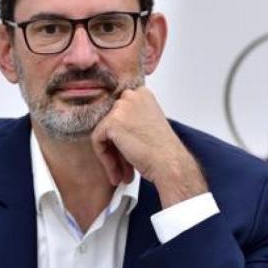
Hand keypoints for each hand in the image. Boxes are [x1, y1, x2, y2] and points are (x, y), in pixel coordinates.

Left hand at [90, 86, 207, 206]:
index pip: (119, 111)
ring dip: (112, 155)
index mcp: (142, 94)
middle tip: (124, 166)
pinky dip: (105, 158)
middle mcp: (131, 96)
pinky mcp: (111, 122)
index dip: (120, 134)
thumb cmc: (164, 149)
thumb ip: (131, 119)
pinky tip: (116, 171)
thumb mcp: (147, 124)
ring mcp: (121, 108)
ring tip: (122, 173)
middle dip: (116, 147)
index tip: (123, 150)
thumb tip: (114, 129)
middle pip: (110, 122)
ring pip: (103, 133)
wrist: (170, 163)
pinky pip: (97, 141)